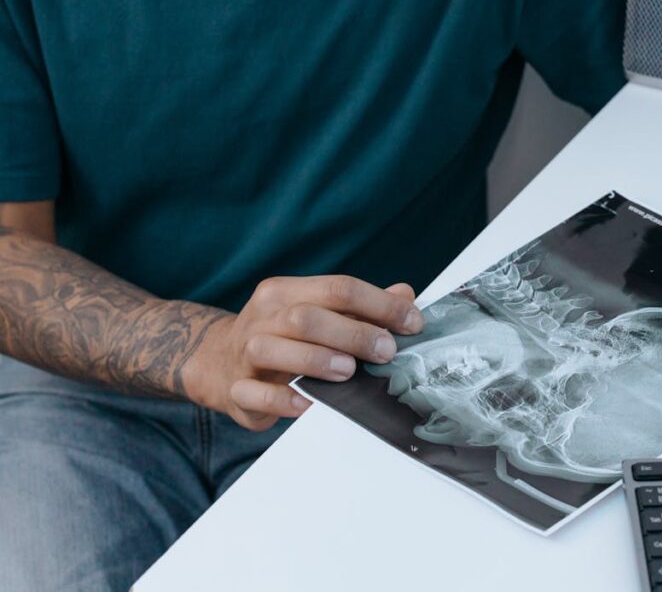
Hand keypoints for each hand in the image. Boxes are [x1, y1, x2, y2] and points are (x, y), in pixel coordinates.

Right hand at [183, 276, 422, 430]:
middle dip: (353, 333)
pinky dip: (284, 400)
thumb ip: (362, 307)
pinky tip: (309, 403)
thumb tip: (406, 295)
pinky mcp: (236, 390)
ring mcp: (245, 353)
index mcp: (287, 292)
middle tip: (386, 351)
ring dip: (316, 359)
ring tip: (349, 372)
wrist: (218, 363)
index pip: (338, 288)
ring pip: (274, 349)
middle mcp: (263, 317)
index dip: (380, 304)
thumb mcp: (319, 314)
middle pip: (307, 317)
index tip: (412, 323)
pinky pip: (256, 394)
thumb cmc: (283, 338)